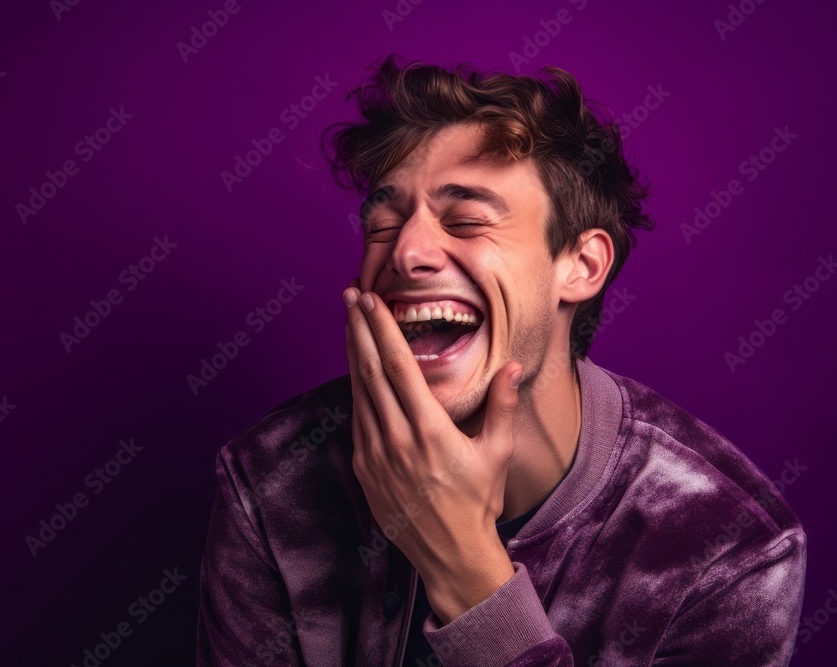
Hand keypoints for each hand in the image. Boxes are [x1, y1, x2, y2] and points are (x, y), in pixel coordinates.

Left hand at [343, 284, 522, 622]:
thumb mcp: (498, 453)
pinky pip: (356, 417)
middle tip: (350, 294)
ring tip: (350, 321)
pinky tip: (355, 367)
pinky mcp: (364, 468)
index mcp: (430, 431)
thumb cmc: (479, 501)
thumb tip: (513, 365)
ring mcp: (375, 454)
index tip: (371, 300)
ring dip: (353, 352)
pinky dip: (354, 387)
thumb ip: (503, 406)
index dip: (382, 329)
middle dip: (359, 328)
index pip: (399, 367)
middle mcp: (397, 439)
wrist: (450, 554)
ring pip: (358, 391)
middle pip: (370, 371)